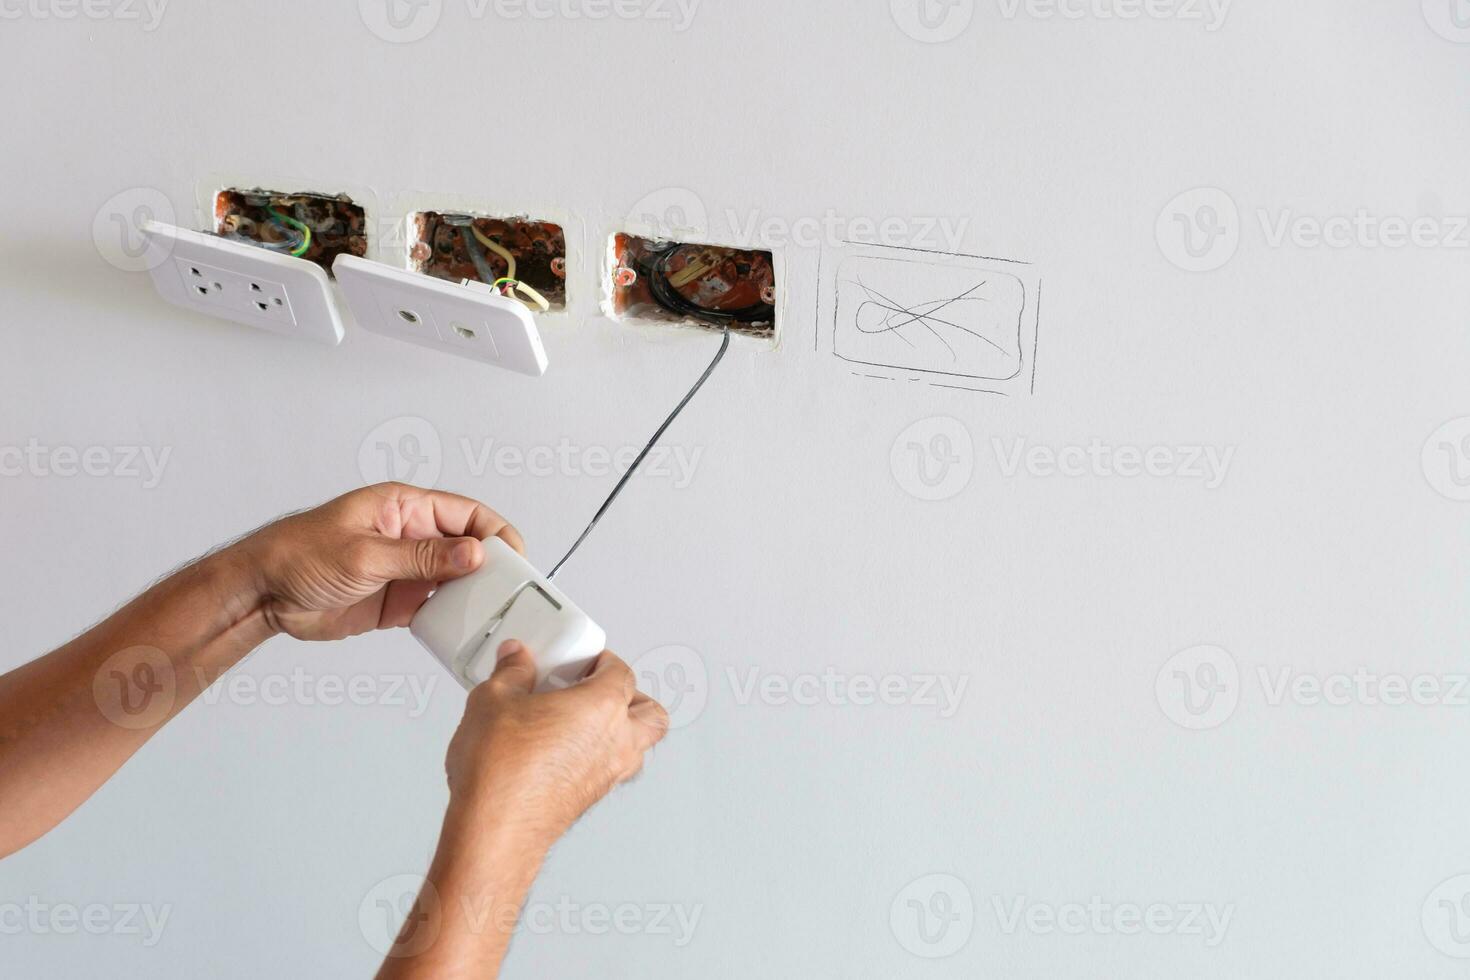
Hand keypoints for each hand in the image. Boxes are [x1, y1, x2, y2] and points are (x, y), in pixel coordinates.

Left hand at [236, 483, 523, 641]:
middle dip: (492, 567)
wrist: (261, 594)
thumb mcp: (365, 553)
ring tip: (494, 614)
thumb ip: (421, 556)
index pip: (466, 513)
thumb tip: (472, 553)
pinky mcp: (397, 602)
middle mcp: (411, 536)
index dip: (496, 532)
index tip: (515, 557)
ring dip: (474, 595)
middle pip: (468, 548)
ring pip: (456, 580)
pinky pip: (435, 609)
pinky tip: (462, 630)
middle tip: (511, 591)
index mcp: (405, 507)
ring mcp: (405, 570)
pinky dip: (451, 620)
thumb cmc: (298, 554)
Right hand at [443, 642, 669, 850]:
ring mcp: (609, 774)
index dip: (604, 661)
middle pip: (650, 712)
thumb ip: (511, 672)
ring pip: (639, 747)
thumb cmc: (502, 771)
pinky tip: (566, 753)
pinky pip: (612, 771)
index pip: (622, 672)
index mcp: (604, 706)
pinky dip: (600, 757)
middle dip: (633, 697)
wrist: (494, 827)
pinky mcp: (591, 799)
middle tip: (599, 689)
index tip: (584, 660)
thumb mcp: (493, 700)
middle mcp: (617, 741)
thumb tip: (515, 658)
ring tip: (584, 721)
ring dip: (622, 731)